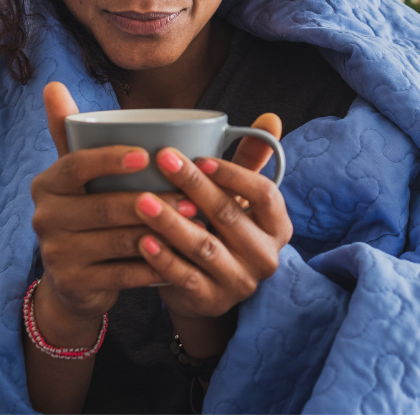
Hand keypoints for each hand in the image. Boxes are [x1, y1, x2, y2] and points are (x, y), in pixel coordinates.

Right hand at [30, 82, 192, 342]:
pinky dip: (156, 267)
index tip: (147, 154)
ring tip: (195, 225)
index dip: (109, 159)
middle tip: (192, 199)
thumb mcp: (77, 174)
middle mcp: (43, 218)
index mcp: (47, 184)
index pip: (75, 165)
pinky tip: (183, 259)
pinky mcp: (74, 285)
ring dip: (162, 234)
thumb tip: (53, 84)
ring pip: (118, 241)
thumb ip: (70, 131)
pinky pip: (123, 275)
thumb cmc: (88, 211)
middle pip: (104, 206)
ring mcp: (56, 254)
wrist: (73, 280)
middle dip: (152, 202)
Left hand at [132, 114, 292, 322]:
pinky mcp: (212, 302)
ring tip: (141, 200)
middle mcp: (265, 256)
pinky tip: (141, 240)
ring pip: (204, 247)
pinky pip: (185, 277)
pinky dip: (163, 259)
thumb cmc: (223, 229)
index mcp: (277, 226)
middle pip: (229, 216)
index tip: (201, 157)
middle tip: (162, 159)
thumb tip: (271, 117)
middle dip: (193, 186)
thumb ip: (250, 160)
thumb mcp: (240, 197)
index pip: (265, 194)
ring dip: (171, 222)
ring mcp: (240, 282)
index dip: (235, 174)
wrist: (207, 288)